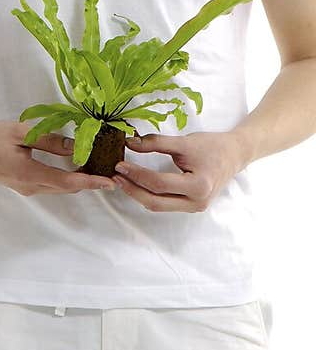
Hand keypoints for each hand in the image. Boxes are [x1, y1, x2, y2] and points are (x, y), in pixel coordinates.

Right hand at [0, 120, 117, 196]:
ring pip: (59, 189)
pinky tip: (75, 168)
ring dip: (78, 181)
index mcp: (29, 173)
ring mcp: (26, 189)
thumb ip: (48, 139)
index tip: (109, 182)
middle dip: (89, 182)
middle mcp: (30, 187)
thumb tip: (75, 147)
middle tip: (109, 171)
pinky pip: (51, 186)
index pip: (67, 182)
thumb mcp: (20, 132)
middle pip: (67, 189)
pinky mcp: (23, 186)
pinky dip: (66, 180)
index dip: (90, 182)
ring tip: (97, 169)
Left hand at [113, 129, 246, 212]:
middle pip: (155, 201)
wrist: (234, 154)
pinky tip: (136, 183)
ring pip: (158, 205)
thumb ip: (156, 143)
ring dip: (138, 193)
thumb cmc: (212, 146)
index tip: (120, 164)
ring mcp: (194, 207)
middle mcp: (197, 203)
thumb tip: (129, 142)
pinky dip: (148, 194)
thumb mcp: (184, 142)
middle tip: (115, 175)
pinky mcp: (190, 206)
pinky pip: (164, 204)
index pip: (158, 184)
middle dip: (132, 189)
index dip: (136, 174)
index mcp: (198, 186)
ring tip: (122, 179)